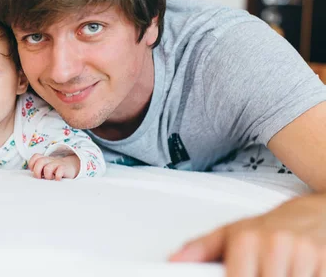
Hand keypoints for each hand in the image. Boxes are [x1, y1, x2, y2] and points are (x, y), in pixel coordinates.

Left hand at [28, 154, 79, 179]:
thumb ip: (38, 169)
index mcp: (44, 159)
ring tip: (50, 178)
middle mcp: (50, 160)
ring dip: (47, 175)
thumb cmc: (55, 169)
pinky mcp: (64, 168)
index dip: (32, 164)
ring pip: (48, 168)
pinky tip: (57, 179)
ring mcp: (57, 163)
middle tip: (41, 177)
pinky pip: (60, 170)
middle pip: (40, 162)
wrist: (71, 167)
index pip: (36, 157)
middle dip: (37, 171)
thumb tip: (30, 178)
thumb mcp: (46, 167)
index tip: (33, 170)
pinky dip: (57, 176)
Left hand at [169, 194, 325, 275]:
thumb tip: (173, 261)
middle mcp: (275, 245)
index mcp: (247, 239)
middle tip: (258, 273)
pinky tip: (296, 272)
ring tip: (278, 271)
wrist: (314, 213)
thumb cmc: (268, 227)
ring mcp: (303, 256)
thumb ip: (200, 248)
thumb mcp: (230, 233)